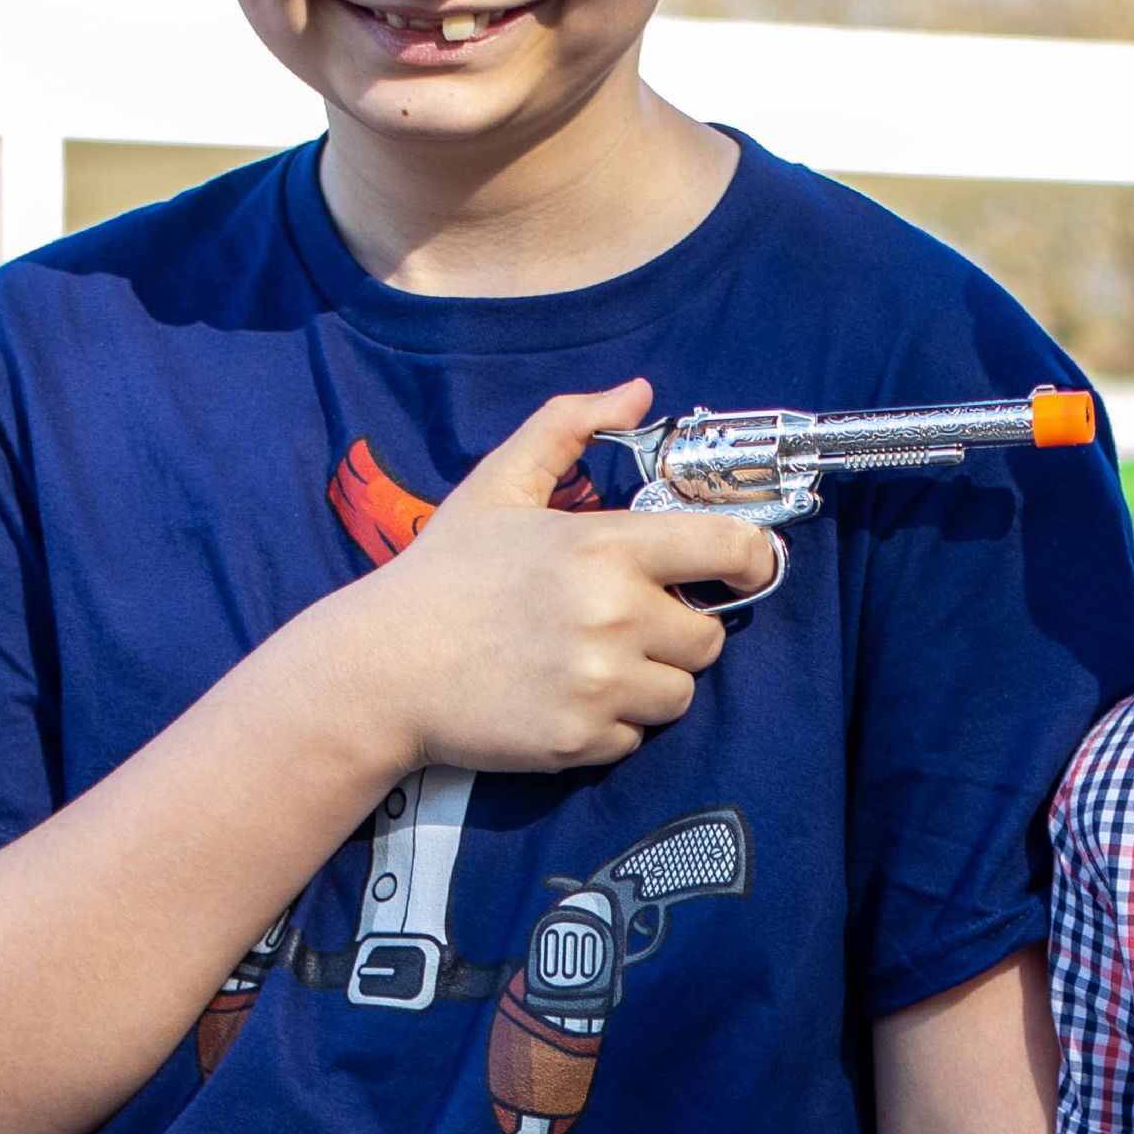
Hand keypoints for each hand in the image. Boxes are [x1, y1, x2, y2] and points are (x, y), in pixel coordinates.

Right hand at [345, 383, 781, 777]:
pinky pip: (634, 738)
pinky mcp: (581, 741)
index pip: (731, 549)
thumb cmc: (444, 573)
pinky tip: (561, 697)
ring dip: (649, 681)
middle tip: (623, 623)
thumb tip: (639, 392)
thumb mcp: (500, 483)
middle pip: (710, 638)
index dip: (751, 559)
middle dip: (677, 631)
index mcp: (607, 546)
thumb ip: (569, 427)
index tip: (742, 568)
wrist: (381, 668)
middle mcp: (615, 616)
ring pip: (678, 694)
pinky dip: (609, 725)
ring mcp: (600, 685)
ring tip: (591, 662)